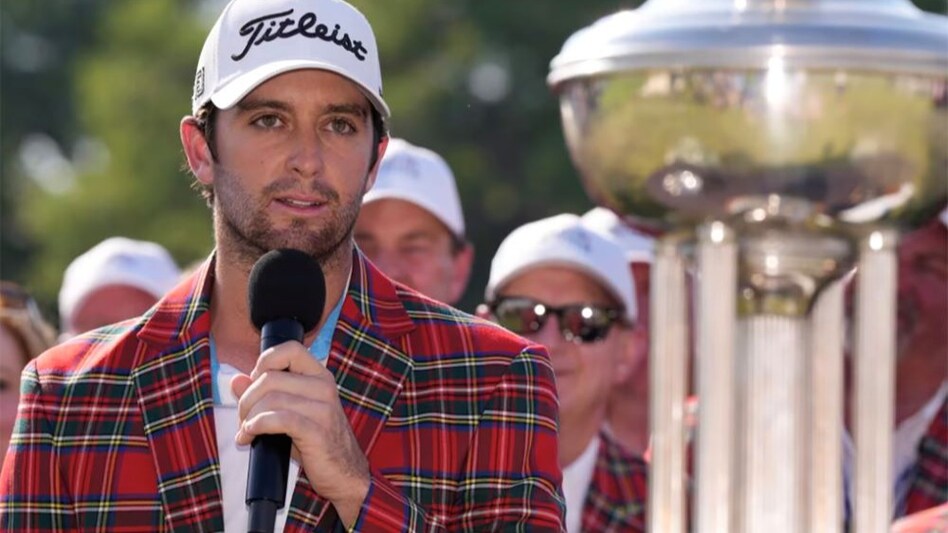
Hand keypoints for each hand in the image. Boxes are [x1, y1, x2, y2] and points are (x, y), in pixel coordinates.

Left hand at [231, 341, 369, 526]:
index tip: (255, 381)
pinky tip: (250, 436)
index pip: (291, 349)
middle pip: (270, 377)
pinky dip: (256, 426)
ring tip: (246, 431)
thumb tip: (236, 380)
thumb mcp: (292, 412)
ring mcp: (323, 409)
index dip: (265, 360)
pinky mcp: (316, 431)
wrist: (344, 473)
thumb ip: (266, 394)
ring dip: (249, 417)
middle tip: (244, 417)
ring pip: (271, 399)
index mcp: (320, 377)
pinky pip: (278, 419)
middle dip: (247, 398)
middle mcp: (324, 387)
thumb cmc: (317, 442)